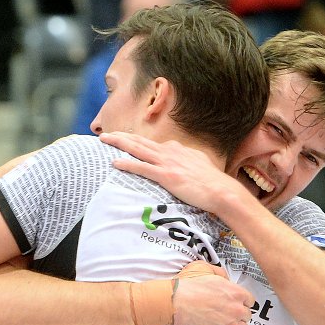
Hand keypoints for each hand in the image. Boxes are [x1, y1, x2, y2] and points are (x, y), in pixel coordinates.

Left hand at [101, 132, 238, 212]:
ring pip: (138, 149)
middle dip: (121, 137)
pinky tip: (115, 162)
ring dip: (119, 143)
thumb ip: (187, 159)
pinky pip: (142, 168)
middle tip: (105, 134)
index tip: (123, 140)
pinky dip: (127, 164)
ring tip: (103, 140)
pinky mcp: (166, 175)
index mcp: (176, 149)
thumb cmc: (212, 182)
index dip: (135, 141)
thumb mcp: (199, 164)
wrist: (221, 190)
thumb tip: (182, 159)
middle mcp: (170, 152)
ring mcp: (167, 163)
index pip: (152, 144)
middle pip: (140, 141)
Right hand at [172, 260, 254, 324]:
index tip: (233, 305)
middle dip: (237, 315)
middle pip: (246, 316)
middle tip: (224, 315)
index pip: (249, 301)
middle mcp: (237, 309)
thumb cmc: (188, 288)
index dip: (240, 303)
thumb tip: (226, 279)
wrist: (175, 303)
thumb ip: (222, 274)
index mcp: (236, 293)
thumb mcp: (207, 270)